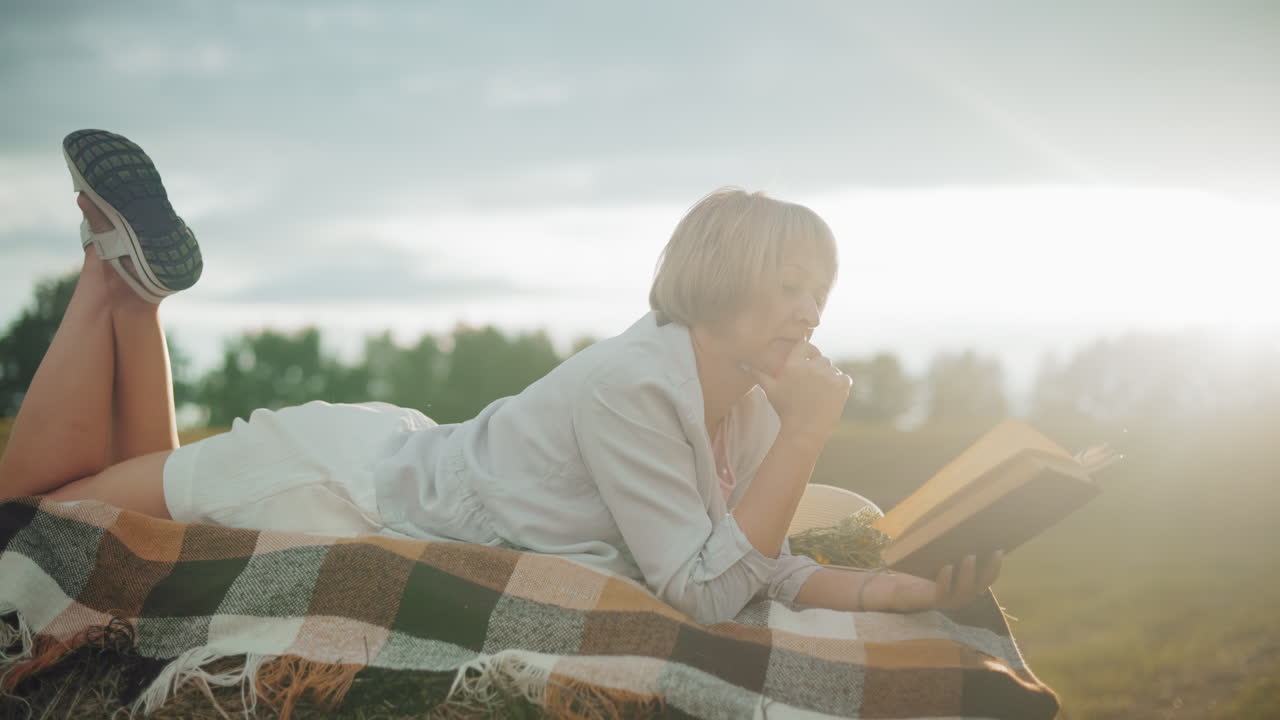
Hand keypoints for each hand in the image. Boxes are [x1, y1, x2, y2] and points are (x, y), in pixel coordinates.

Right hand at [745, 340, 850, 442]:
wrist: (804, 431)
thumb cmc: (785, 409)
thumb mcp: (770, 390)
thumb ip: (757, 373)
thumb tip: (741, 363)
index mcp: (793, 365)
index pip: (804, 344)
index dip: (807, 351)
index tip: (807, 361)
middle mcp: (811, 367)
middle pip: (821, 359)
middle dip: (818, 369)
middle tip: (811, 387)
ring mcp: (828, 375)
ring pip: (832, 369)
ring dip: (829, 377)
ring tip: (819, 394)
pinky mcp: (842, 384)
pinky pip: (844, 378)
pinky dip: (840, 386)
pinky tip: (829, 397)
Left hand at [860, 551, 1003, 611]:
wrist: (900, 588)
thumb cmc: (923, 569)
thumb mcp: (940, 557)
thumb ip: (951, 549)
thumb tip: (960, 522)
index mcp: (968, 584)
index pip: (988, 577)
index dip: (996, 565)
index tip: (1000, 548)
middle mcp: (963, 594)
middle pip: (982, 584)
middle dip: (989, 568)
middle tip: (992, 551)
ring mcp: (950, 599)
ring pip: (965, 590)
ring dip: (969, 573)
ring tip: (970, 556)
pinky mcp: (935, 600)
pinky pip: (943, 592)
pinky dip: (946, 579)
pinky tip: (946, 567)